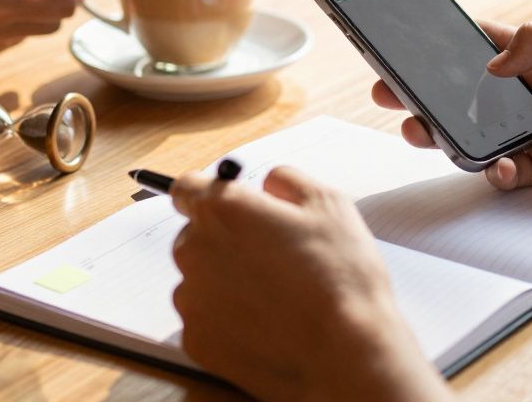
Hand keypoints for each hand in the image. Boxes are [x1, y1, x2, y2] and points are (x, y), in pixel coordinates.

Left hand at [170, 168, 450, 401]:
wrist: (343, 352)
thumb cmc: (339, 275)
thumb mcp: (328, 203)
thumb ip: (286, 180)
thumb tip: (268, 184)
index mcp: (222, 209)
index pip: (187, 188)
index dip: (210, 193)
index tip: (227, 206)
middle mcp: (194, 249)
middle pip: (194, 235)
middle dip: (224, 239)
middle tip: (268, 255)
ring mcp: (191, 298)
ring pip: (198, 278)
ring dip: (224, 280)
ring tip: (273, 294)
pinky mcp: (196, 339)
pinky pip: (205, 318)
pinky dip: (227, 318)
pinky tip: (265, 322)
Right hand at [373, 21, 531, 196]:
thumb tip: (491, 63)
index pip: (471, 45)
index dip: (433, 45)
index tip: (397, 45)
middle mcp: (523, 94)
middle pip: (455, 93)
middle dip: (416, 93)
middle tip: (387, 93)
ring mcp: (530, 132)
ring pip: (467, 134)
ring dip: (438, 134)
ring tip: (419, 131)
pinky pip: (499, 171)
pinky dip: (490, 171)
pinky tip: (497, 166)